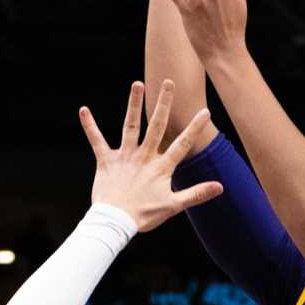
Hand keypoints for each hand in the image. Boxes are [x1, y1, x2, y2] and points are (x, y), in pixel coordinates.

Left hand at [80, 79, 224, 232]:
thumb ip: (197, 194)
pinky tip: (84, 110)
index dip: (194, 128)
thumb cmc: (144, 215)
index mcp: (161, 167)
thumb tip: (220, 187)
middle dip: (163, 104)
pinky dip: (90, 126)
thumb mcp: (173, 205)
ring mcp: (124, 157)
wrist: (115, 222)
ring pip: (130, 126)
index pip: (181, 144)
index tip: (205, 111)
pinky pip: (97, 140)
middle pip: (156, 126)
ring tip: (137, 84)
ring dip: (133, 104)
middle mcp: (143, 157)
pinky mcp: (106, 161)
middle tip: (168, 82)